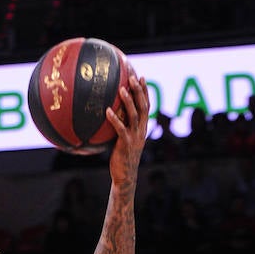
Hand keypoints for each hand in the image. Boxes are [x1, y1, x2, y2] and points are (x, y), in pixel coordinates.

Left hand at [107, 70, 148, 186]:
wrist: (125, 177)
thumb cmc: (122, 158)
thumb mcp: (124, 140)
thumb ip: (121, 127)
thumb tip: (108, 113)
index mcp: (142, 128)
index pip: (147, 106)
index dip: (145, 91)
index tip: (141, 77)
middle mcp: (141, 130)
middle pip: (143, 106)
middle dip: (139, 91)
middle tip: (133, 77)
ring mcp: (134, 137)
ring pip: (134, 115)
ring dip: (128, 101)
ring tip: (121, 89)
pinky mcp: (125, 144)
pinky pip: (120, 129)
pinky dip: (114, 119)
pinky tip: (107, 111)